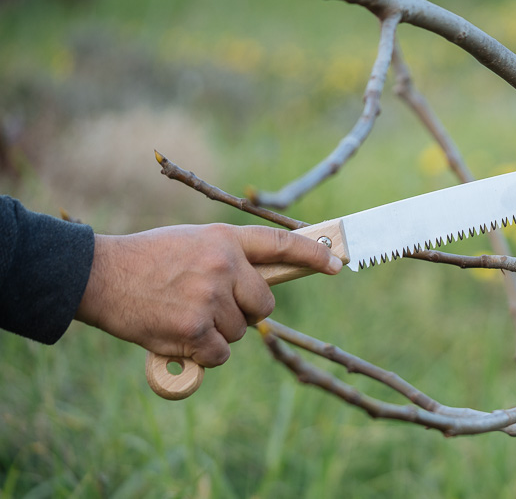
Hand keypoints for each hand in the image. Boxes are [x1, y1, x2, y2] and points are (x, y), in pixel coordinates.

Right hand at [75, 224, 341, 366]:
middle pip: (264, 306)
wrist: (99, 275)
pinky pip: (221, 354)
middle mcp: (223, 266)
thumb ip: (228, 259)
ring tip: (182, 313)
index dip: (313, 256)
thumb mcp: (193, 242)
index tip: (336, 264)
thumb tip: (263, 288)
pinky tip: (176, 334)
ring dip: (217, 332)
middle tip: (210, 305)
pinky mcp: (194, 330)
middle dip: (245, 312)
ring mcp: (210, 298)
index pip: (281, 245)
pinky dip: (203, 354)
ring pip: (240, 332)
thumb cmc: (147, 260)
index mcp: (225, 240)